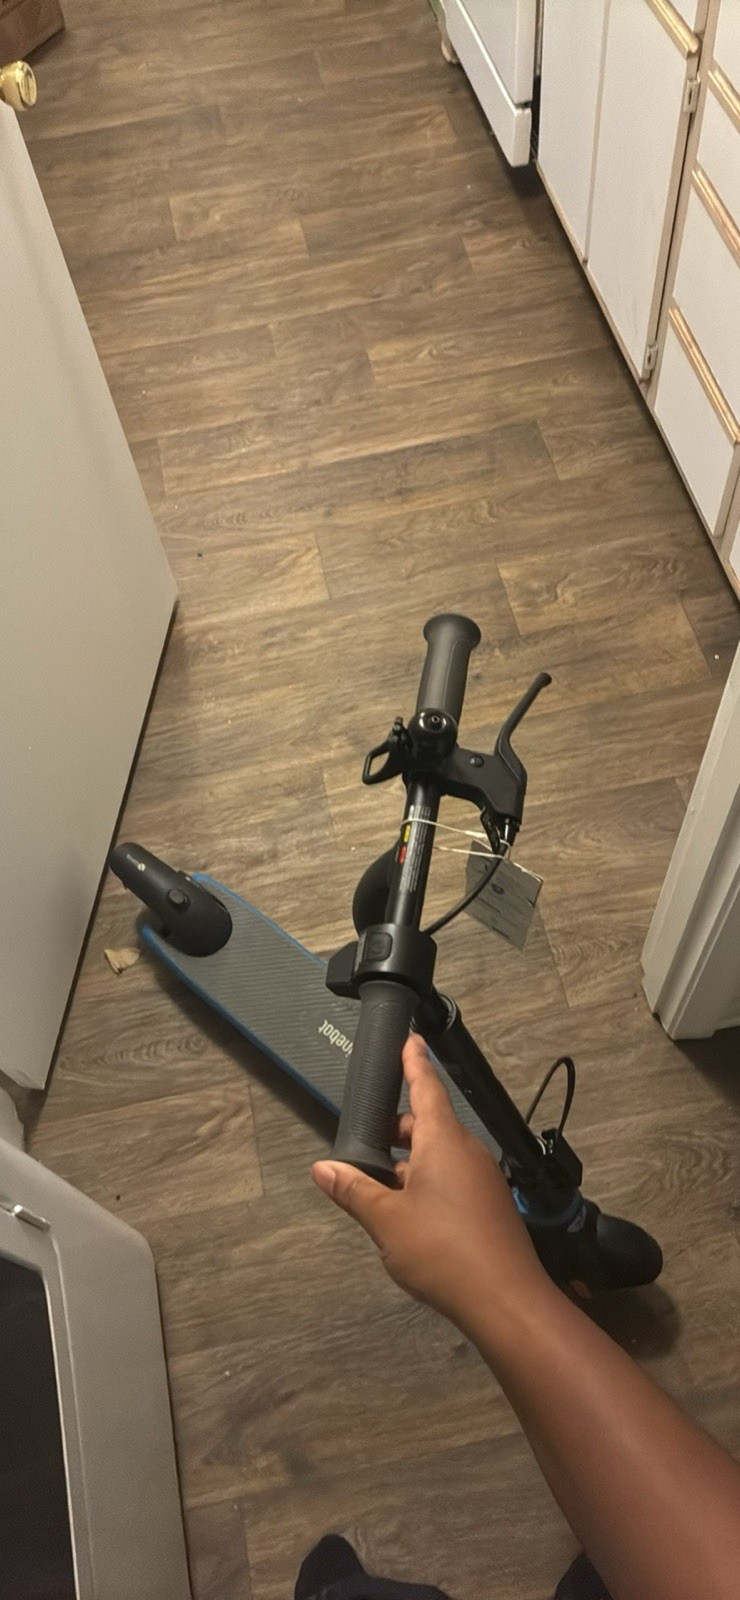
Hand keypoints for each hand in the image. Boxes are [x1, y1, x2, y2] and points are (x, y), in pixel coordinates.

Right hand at [312, 1034, 548, 1336]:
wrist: (504, 1299)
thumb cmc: (442, 1250)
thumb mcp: (386, 1220)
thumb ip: (354, 1190)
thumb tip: (323, 1168)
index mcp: (444, 1140)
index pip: (427, 1087)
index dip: (414, 1063)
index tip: (410, 1039)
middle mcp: (467, 1151)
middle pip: (430, 1125)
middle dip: (399, 1130)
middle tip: (367, 1144)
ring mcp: (483, 1179)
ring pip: (440, 1156)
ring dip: (411, 1164)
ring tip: (379, 1188)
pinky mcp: (490, 1206)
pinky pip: (453, 1179)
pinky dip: (428, 1184)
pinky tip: (408, 1215)